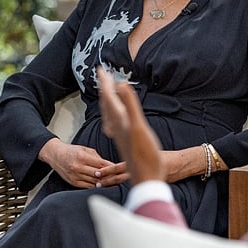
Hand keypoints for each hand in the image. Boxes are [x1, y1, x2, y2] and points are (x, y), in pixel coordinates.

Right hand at [39, 138, 116, 188]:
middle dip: (109, 176)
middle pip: (98, 174)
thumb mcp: (85, 149)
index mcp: (82, 156)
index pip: (101, 164)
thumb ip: (97, 158)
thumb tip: (110, 165)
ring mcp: (75, 176)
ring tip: (112, 181)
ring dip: (104, 182)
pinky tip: (101, 184)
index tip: (119, 169)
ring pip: (94, 181)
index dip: (111, 167)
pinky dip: (96, 185)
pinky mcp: (73, 182)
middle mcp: (78, 167)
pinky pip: (88, 186)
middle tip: (118, 177)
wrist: (56, 155)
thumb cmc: (71, 151)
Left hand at [97, 68, 165, 185]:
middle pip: (107, 104)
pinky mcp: (124, 141)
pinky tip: (115, 118)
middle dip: (104, 88)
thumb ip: (130, 105)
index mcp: (119, 120)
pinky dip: (113, 114)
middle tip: (102, 74)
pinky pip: (114, 123)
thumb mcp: (139, 127)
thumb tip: (120, 84)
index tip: (100, 68)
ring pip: (109, 114)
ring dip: (107, 100)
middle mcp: (117, 127)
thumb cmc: (146, 155)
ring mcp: (120, 135)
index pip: (108, 97)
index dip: (105, 82)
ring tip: (107, 92)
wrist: (147, 179)